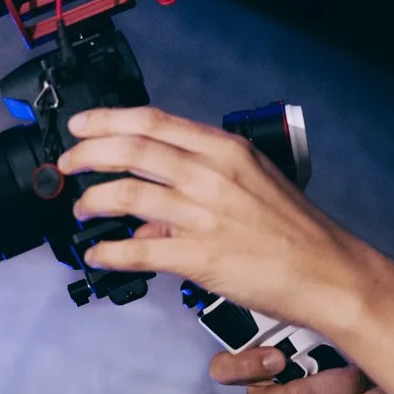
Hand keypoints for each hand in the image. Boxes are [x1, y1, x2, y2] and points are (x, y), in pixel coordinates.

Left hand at [54, 106, 370, 329]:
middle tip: (67, 165)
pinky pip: (137, 251)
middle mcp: (211, 175)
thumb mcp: (254, 182)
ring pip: (126, 195)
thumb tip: (155, 204)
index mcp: (225, 151)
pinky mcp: (200, 257)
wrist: (327, 272)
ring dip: (93, 201)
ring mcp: (204, 215)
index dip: (106, 120)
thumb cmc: (295, 230)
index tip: (80, 125)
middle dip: (86, 155)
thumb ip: (203, 182)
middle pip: (130, 150)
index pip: (152, 121)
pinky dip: (109, 252)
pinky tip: (98, 254)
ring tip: (82, 209)